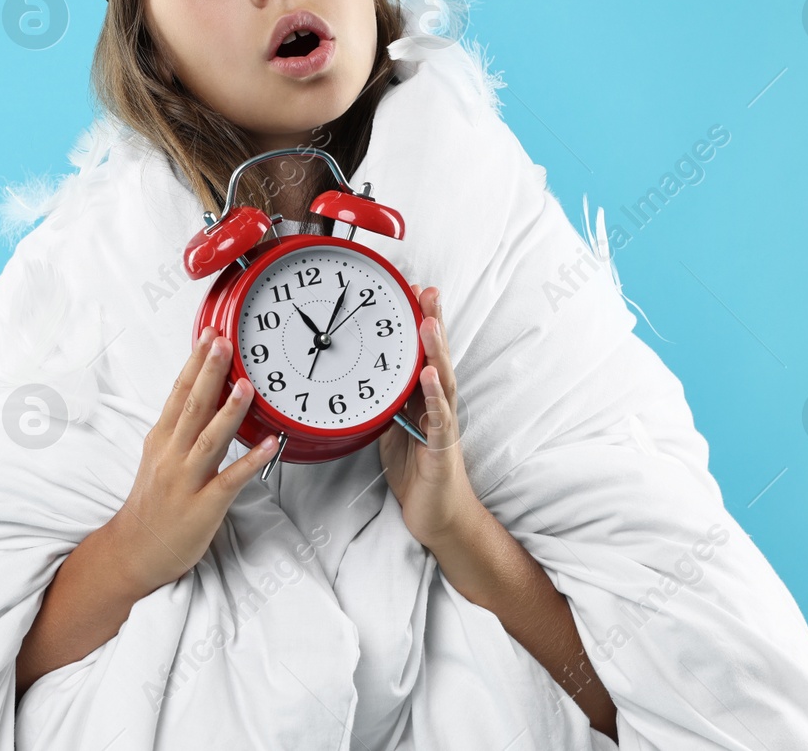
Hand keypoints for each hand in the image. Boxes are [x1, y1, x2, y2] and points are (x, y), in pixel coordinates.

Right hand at [110, 327, 277, 593]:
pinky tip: (271, 444)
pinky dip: (250, 461)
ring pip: (209, 439)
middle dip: (209, 373)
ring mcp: (186, 481)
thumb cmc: (152, 502)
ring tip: (246, 385)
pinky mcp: (203, 507)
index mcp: (160, 439)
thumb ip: (178, 427)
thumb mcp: (157, 456)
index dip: (195, 363)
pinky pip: (230, 480)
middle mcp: (171, 455)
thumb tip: (201, 393)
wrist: (135, 550)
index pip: (178, 393)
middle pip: (191, 407)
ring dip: (228, 411)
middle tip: (224, 343)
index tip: (208, 335)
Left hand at [379, 284, 483, 550]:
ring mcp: (443, 425)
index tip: (410, 291)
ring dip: (435, 350)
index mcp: (423, 400)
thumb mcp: (391, 430)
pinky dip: (435, 395)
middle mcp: (438, 407)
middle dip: (431, 322)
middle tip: (426, 290)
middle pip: (436, 357)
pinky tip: (431, 375)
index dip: (417, 323)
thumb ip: (384, 402)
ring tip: (428, 321)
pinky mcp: (442, 449)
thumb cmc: (417, 474)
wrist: (439, 517)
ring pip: (443, 380)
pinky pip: (439, 418)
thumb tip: (364, 378)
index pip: (421, 354)